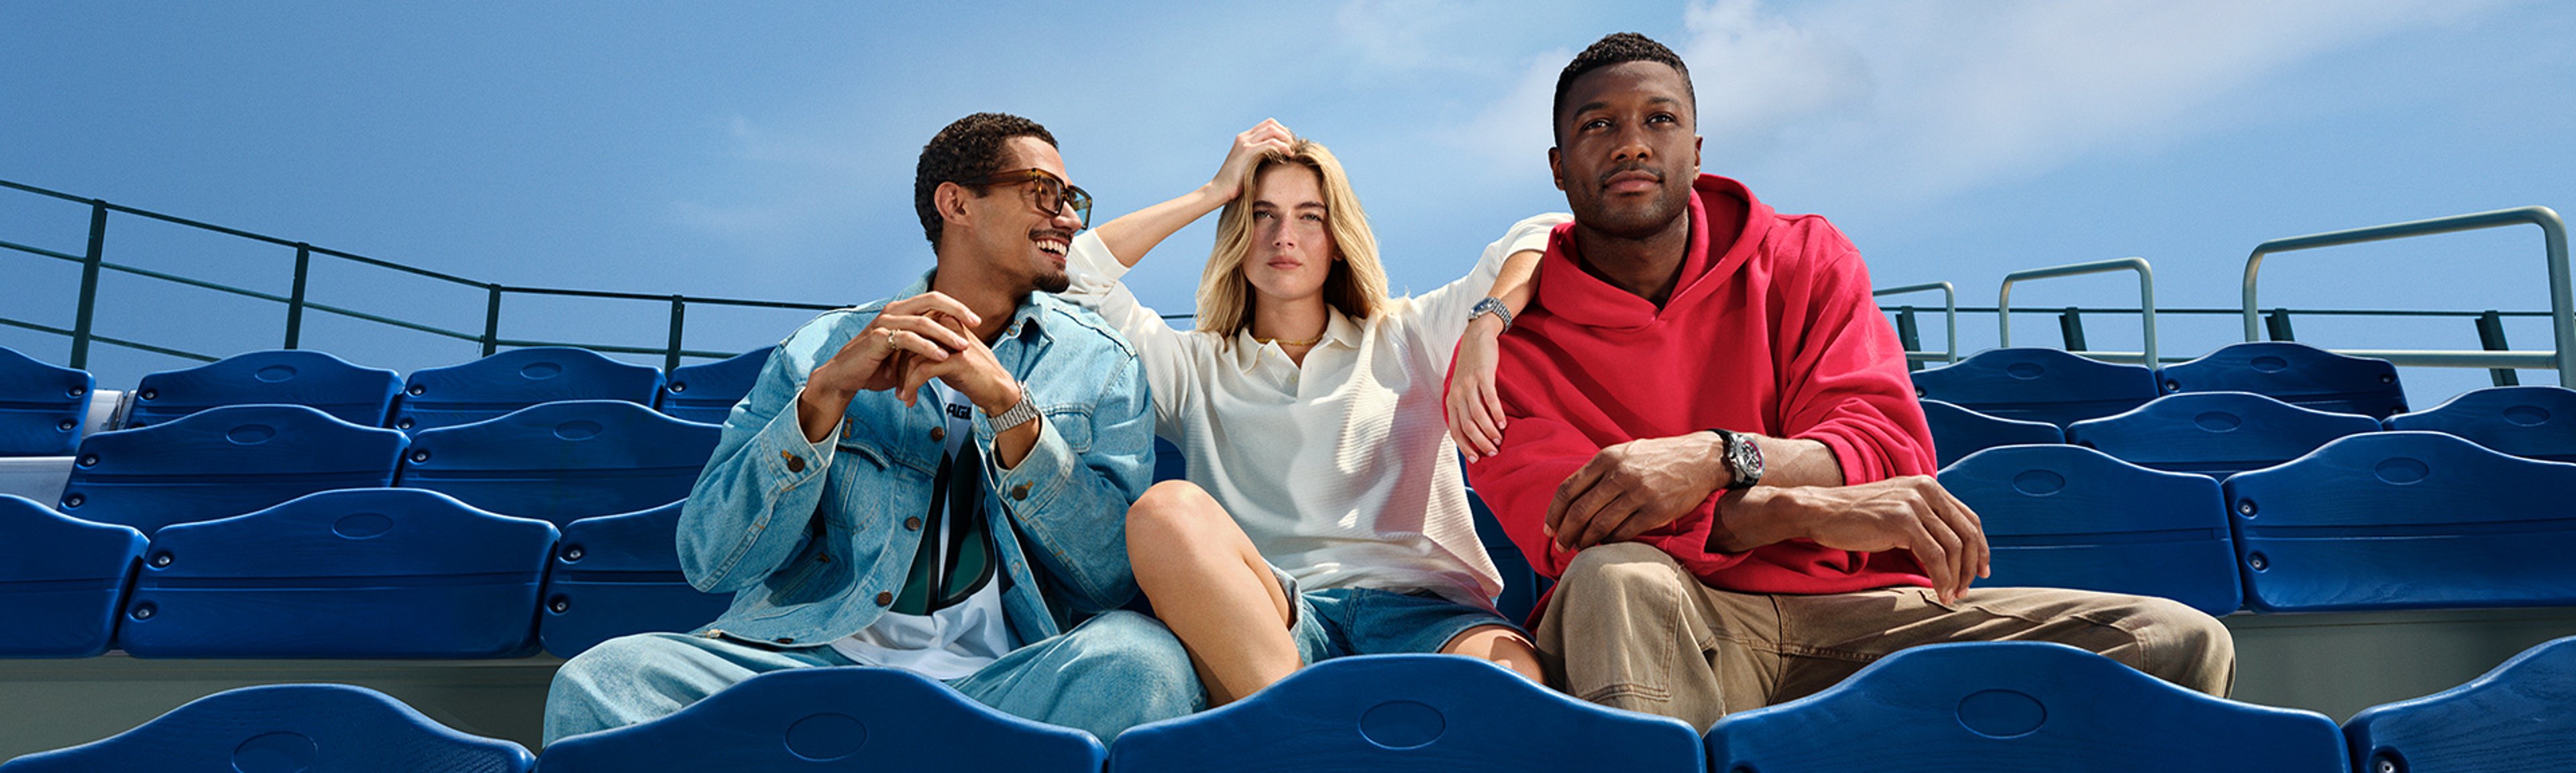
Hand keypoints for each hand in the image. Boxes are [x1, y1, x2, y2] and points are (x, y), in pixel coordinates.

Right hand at [799, 293, 979, 439]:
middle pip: (931, 300)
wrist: (846, 377)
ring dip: (945, 334)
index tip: (976, 320)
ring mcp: (885, 322)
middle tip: (976, 323)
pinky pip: (908, 339)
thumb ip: (925, 345)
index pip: (933, 299)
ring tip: (963, 347)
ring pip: (922, 321)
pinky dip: (927, 347)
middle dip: (957, 310)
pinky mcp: (878, 338)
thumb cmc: (877, 365)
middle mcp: (894, 310)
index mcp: (901, 310)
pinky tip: (941, 356)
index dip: (956, 306)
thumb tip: (953, 348)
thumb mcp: (906, 354)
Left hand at [897, 314, 1019, 412]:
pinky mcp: (956, 360)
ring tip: (901, 396)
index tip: (889, 370)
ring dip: (902, 380)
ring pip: (911, 357)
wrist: (997, 389)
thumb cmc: (970, 373)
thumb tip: (899, 349)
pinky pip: (922, 371)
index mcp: (944, 319)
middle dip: (895, 366)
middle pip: (907, 342)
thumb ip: (926, 346)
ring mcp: (953, 341)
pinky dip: (911, 386)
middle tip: (890, 383)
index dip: (895, 351)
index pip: (909, 330)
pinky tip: (909, 398)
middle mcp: (948, 325)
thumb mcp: (945, 353)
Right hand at [1209, 119, 1294, 200]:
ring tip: (1292, 151)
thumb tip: (1277, 159)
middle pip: (1271, 124)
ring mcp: (1244, 143)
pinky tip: (1289, 154)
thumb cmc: (1235, 184)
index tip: (1290, 143)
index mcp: (1243, 139)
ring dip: (1286, 138)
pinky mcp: (1247, 152)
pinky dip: (1283, 146)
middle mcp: (1244, 137)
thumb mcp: (1248, 166)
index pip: (1267, 125)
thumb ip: (1259, 158)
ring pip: (1272, 130)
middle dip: (1285, 133)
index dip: (1282, 131)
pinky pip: (1270, 143)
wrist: (1219, 191)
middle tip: (1294, 146)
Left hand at [1448, 313, 1509, 460]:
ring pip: (1478, 415)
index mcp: (1451, 400)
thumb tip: (1475, 431)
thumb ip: (1465, 407)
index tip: (1476, 459)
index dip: (1465, 447)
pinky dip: (1497, 413)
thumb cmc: (1472, 367)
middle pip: (1467, 426)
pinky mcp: (1482, 376)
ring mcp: (1469, 385)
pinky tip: (1503, 422)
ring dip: (1489, 430)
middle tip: (1493, 452)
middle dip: (1480, 442)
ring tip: (1499, 439)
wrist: (1477, 338)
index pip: (1455, 430)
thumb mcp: (1463, 388)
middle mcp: (1457, 394)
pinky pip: (1490, 399)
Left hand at [1547, 433, 1728, 551]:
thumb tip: (1571, 498)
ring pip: (1599, 526)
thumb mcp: (1625, 452)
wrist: (1700, 459)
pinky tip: (1604, 546)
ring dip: (1585, 542)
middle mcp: (1620, 475)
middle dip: (1565, 533)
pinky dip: (1610, 543)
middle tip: (1560, 546)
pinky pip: (1623, 534)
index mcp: (1607, 458)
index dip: (1554, 513)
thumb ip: (1599, 470)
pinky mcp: (1655, 512)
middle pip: (1579, 511)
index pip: (1568, 489)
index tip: (1548, 529)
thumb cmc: (1657, 457)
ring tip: (1579, 549)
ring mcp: (1638, 494)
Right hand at [1765, 476, 1990, 602]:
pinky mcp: (1902, 520)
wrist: (1821, 510)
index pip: (1969, 519)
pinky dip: (1941, 578)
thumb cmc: (1854, 516)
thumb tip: (1949, 551)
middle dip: (1970, 566)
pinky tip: (1938, 591)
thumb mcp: (1897, 509)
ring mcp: (1914, 503)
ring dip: (1956, 577)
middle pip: (1967, 533)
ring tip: (1949, 595)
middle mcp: (1926, 490)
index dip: (1980, 547)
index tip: (1980, 571)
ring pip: (1953, 547)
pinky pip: (1933, 556)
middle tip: (1965, 589)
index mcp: (1929, 485)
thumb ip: (1924, 519)